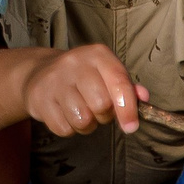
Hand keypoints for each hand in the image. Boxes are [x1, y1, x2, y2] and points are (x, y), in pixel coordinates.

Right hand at [20, 43, 146, 138]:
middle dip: (104, 115)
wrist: (40, 73)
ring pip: (83, 120)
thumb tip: (143, 98)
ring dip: (86, 124)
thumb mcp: (106, 74)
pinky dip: (68, 128)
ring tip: (81, 111)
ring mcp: (54, 80)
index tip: (131, 126)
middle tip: (97, 109)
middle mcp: (75, 63)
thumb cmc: (83, 77)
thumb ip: (127, 86)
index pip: (119, 82)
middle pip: (102, 104)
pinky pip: (63, 128)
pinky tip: (65, 113)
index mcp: (97, 55)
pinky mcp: (39, 98)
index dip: (129, 109)